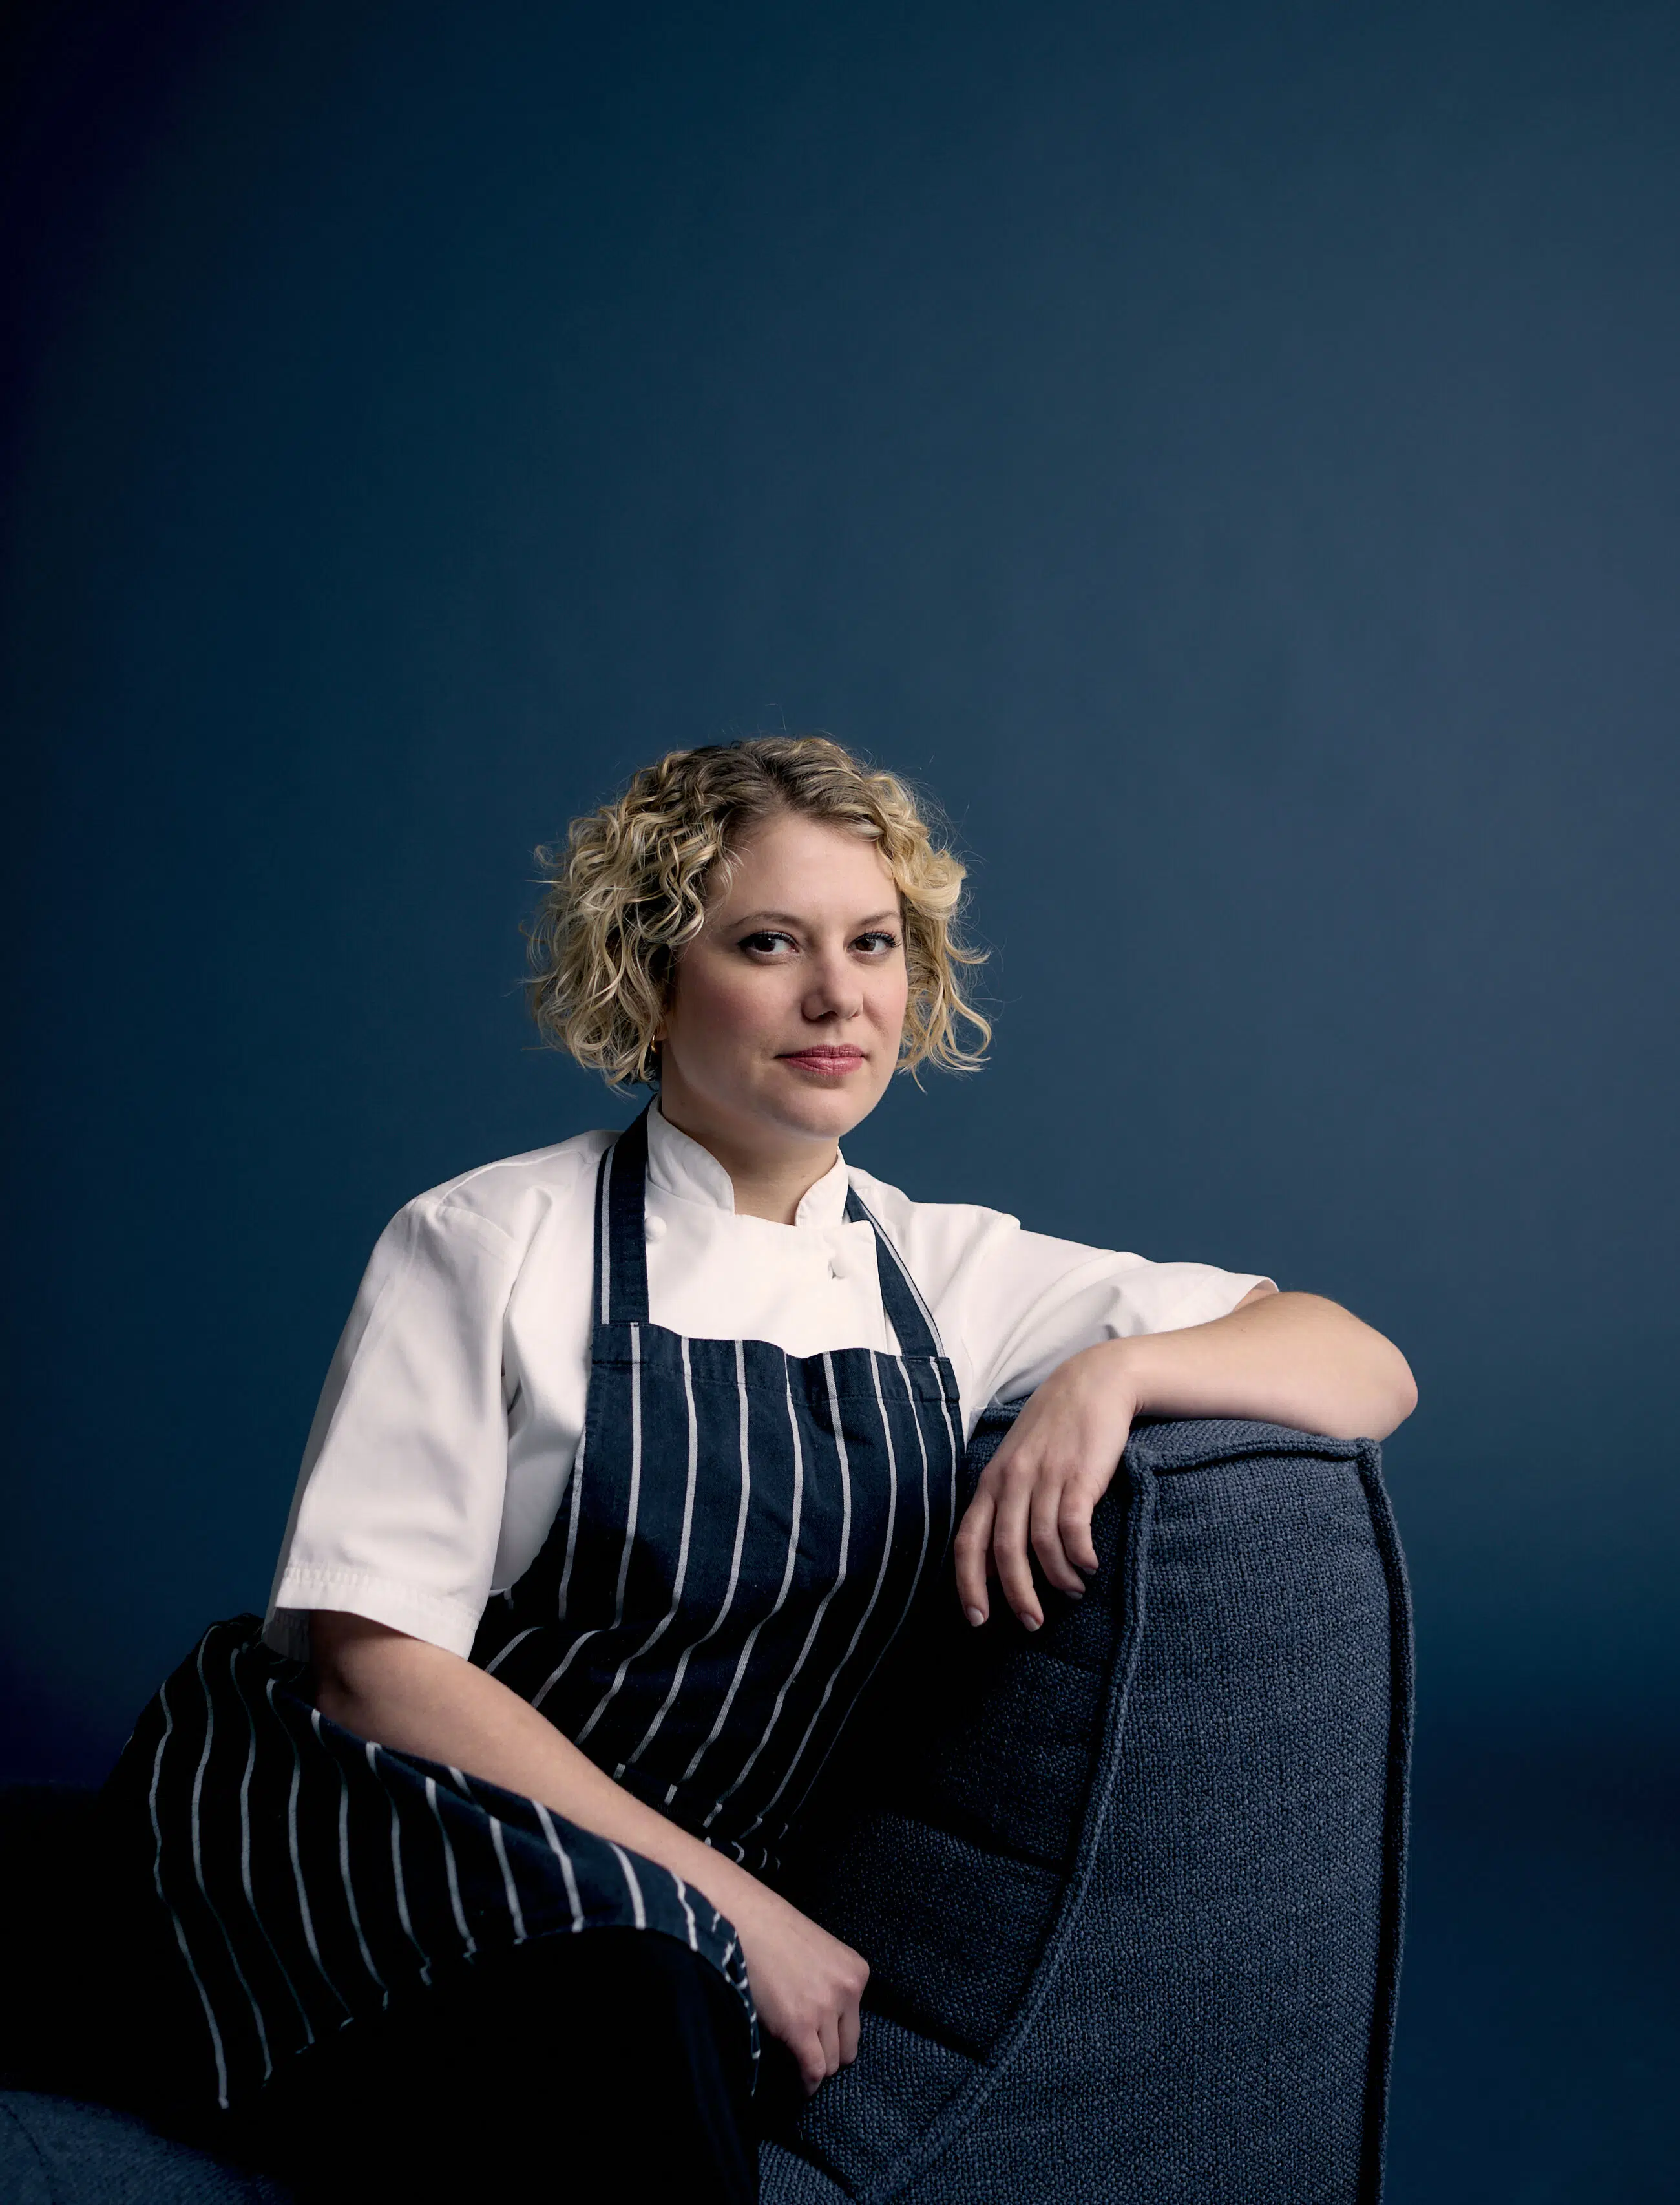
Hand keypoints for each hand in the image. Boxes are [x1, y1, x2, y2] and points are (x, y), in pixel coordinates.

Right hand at [728, 1880, 869, 2094]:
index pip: (855, 2022)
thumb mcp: (819, 1955)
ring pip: (831, 2063)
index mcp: (857, 1971)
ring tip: (795, 2061)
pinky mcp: (800, 2025)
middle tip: (805, 2052)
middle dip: (828, 2053)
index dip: (835, 2035)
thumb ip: (830, 1987)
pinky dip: (807, 2084)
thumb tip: (825, 2028)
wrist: (744, 1919)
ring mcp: (825, 2008)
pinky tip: (799, 2087)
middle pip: (849, 2047)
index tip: (819, 2041)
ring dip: (814, 2065)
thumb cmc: (774, 1934)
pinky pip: (813, 2069)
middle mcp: (848, 1990)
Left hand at [953, 1341, 1139, 1630]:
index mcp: (991, 1480)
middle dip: (1016, 1595)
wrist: (1094, 1382)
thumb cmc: (1055, 1427)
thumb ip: (1004, 1503)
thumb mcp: (1018, 1460)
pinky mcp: (1079, 1475)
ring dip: (1057, 1578)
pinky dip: (1079, 1556)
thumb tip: (996, 1561)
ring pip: (1040, 1545)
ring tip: (1071, 1592)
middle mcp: (1012, 1480)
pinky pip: (1073, 1528)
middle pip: (1004, 1551)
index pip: (968, 1541)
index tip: (977, 1619)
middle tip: (1031, 1622)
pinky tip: (1089, 1566)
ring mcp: (1045, 1477)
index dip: (968, 1584)